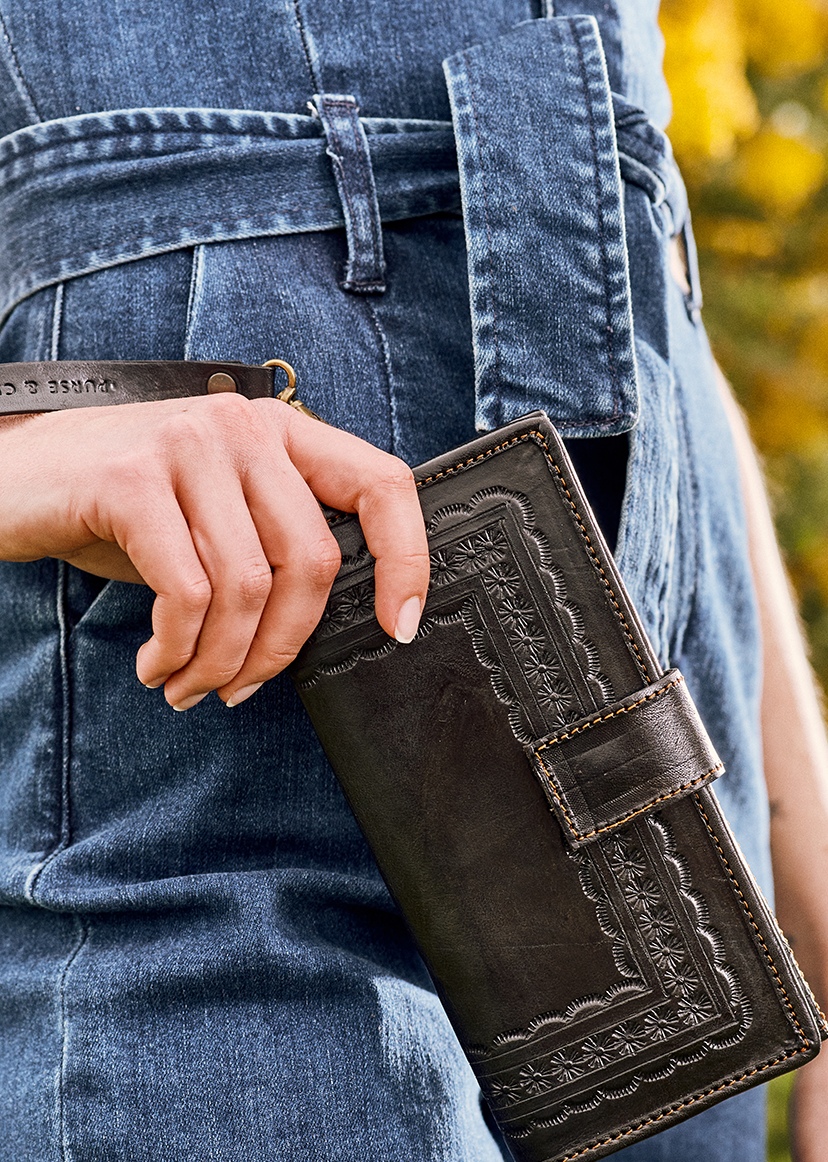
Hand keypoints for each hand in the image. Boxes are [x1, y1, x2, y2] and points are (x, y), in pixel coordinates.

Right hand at [0, 396, 428, 708]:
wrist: (11, 477)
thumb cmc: (120, 507)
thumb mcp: (213, 517)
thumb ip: (271, 549)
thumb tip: (320, 630)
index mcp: (280, 433)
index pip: (382, 484)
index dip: (407, 561)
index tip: (400, 628)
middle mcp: (242, 427)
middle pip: (310, 561)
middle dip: (282, 649)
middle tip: (240, 688)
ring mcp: (188, 445)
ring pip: (248, 588)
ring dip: (220, 661)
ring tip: (187, 685)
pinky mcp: (132, 479)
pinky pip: (189, 593)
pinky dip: (179, 650)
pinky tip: (157, 665)